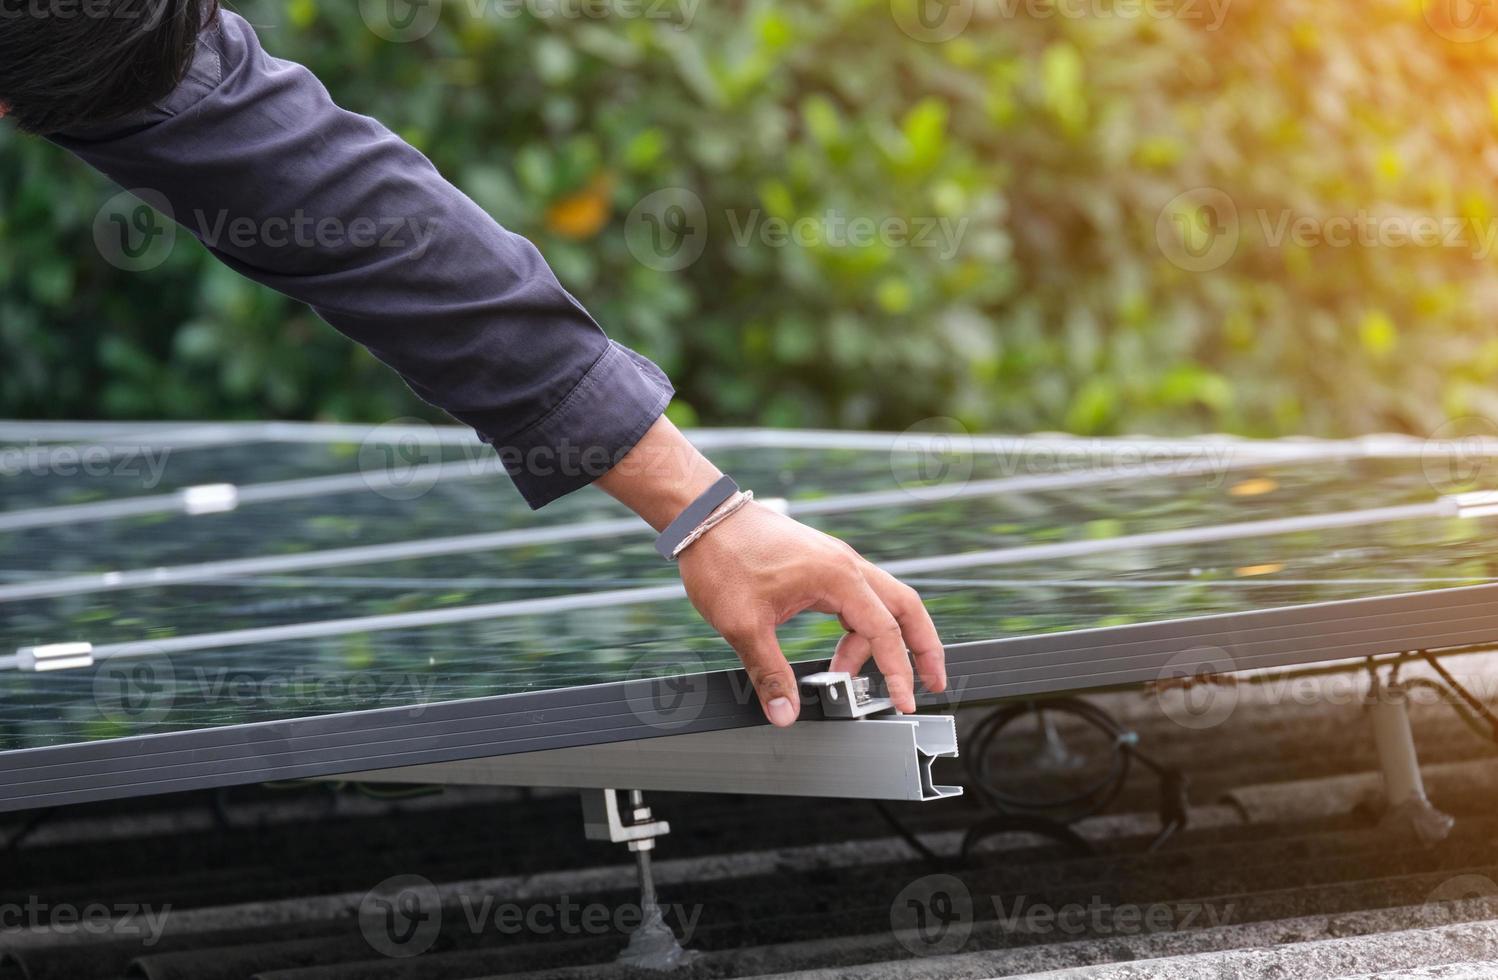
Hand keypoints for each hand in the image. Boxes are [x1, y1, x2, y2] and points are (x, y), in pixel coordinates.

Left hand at [677, 501, 946, 725]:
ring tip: (854, 680)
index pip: (884, 631)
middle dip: (924, 647)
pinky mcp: (823, 564)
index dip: (899, 671)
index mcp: (837, 576)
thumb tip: (784, 713)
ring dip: (884, 641)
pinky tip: (842, 654)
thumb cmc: (723, 558)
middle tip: (933, 683)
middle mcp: (846, 565)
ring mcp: (837, 562)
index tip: (903, 702)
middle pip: (906, 607)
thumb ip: (769, 673)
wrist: (704, 517)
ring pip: (884, 602)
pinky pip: (859, 599)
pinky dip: (861, 629)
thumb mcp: (743, 625)